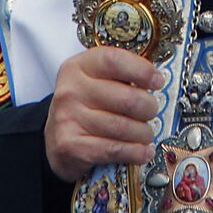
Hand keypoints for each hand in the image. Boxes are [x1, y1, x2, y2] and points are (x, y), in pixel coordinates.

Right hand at [45, 46, 163, 182]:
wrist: (55, 140)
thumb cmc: (85, 106)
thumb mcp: (95, 81)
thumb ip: (120, 76)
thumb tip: (156, 81)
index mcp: (78, 66)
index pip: (114, 60)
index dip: (142, 70)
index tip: (158, 82)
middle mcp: (70, 90)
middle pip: (126, 98)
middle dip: (148, 108)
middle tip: (151, 112)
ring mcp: (67, 118)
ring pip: (122, 127)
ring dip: (143, 134)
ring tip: (146, 134)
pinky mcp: (69, 145)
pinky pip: (113, 149)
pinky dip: (135, 153)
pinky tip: (144, 152)